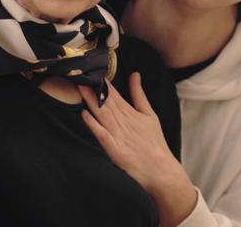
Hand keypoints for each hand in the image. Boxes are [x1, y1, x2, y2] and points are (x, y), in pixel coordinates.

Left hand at [80, 73, 196, 224]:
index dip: (102, 82)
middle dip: (93, 89)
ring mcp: (119, 136)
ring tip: (80, 88)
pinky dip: (94, 125)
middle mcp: (123, 122)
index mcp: (130, 113)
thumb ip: (139, 94)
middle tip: (81, 74)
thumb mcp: (149, 114)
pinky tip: (85, 115)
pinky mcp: (115, 150)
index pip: (113, 94)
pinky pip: (102, 135)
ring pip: (102, 115)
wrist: (160, 169)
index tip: (91, 70)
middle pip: (106, 102)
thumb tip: (135, 74)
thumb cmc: (154, 142)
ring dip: (91, 102)